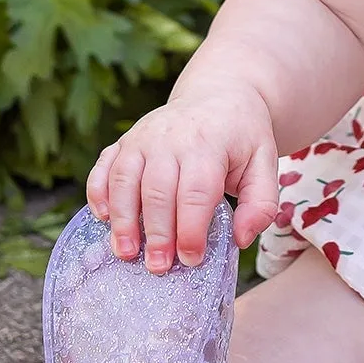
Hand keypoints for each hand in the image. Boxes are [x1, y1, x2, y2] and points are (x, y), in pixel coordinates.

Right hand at [86, 83, 278, 274]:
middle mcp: (171, 137)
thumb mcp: (264, 163)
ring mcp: (143, 137)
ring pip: (125, 180)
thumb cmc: (242, 136)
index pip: (196, 192)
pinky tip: (104, 219)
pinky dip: (98, 193)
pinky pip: (104, 167)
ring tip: (127, 253)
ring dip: (123, 219)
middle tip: (159, 267)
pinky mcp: (125, 140)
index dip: (190, 229)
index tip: (191, 259)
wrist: (220, 95)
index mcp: (208, 143)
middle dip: (156, 233)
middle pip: (157, 190)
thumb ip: (260, 203)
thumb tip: (240, 239)